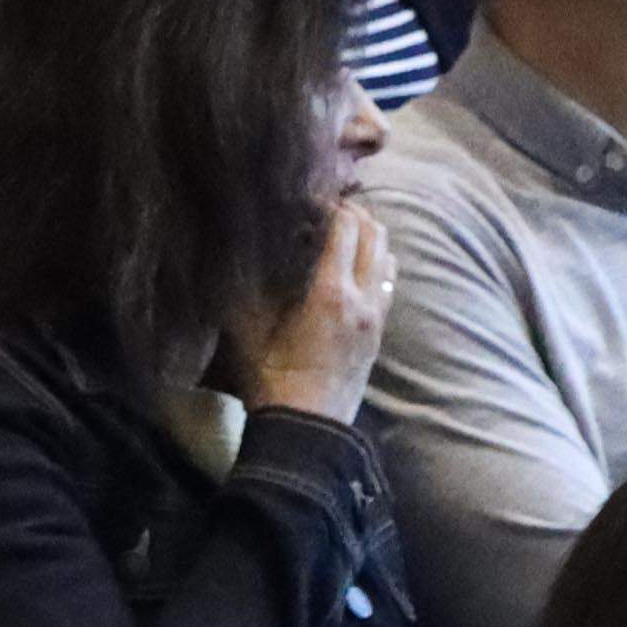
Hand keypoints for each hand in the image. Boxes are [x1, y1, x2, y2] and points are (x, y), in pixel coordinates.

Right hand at [226, 196, 399, 427]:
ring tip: (345, 234)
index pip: (345, 227)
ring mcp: (377, 317)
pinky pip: (388, 284)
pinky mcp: (379, 334)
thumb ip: (247, 283)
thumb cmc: (272, 378)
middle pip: (375, 235)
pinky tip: (355, 270)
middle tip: (329, 208)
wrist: (307, 428)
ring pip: (388, 258)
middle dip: (355, 214)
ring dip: (371, 238)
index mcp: (331, 291)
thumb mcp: (248, 327)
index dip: (329, 205)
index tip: (309, 198)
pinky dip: (377, 265)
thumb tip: (238, 247)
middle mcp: (363, 298)